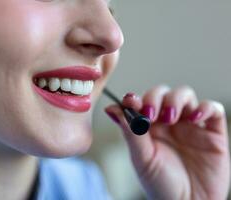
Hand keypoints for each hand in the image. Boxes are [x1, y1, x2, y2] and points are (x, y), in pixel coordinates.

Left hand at [104, 85, 229, 199]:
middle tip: (150, 114)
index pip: (141, 102)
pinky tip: (195, 116)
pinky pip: (213, 109)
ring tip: (170, 118)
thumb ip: (130, 132)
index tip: (131, 102)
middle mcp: (168, 122)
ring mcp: (190, 124)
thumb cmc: (160, 184)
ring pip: (184, 95)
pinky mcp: (212, 131)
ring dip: (176, 99)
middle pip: (162, 93)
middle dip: (155, 98)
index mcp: (149, 126)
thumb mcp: (142, 159)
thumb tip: (111, 108)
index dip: (136, 98)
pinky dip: (206, 107)